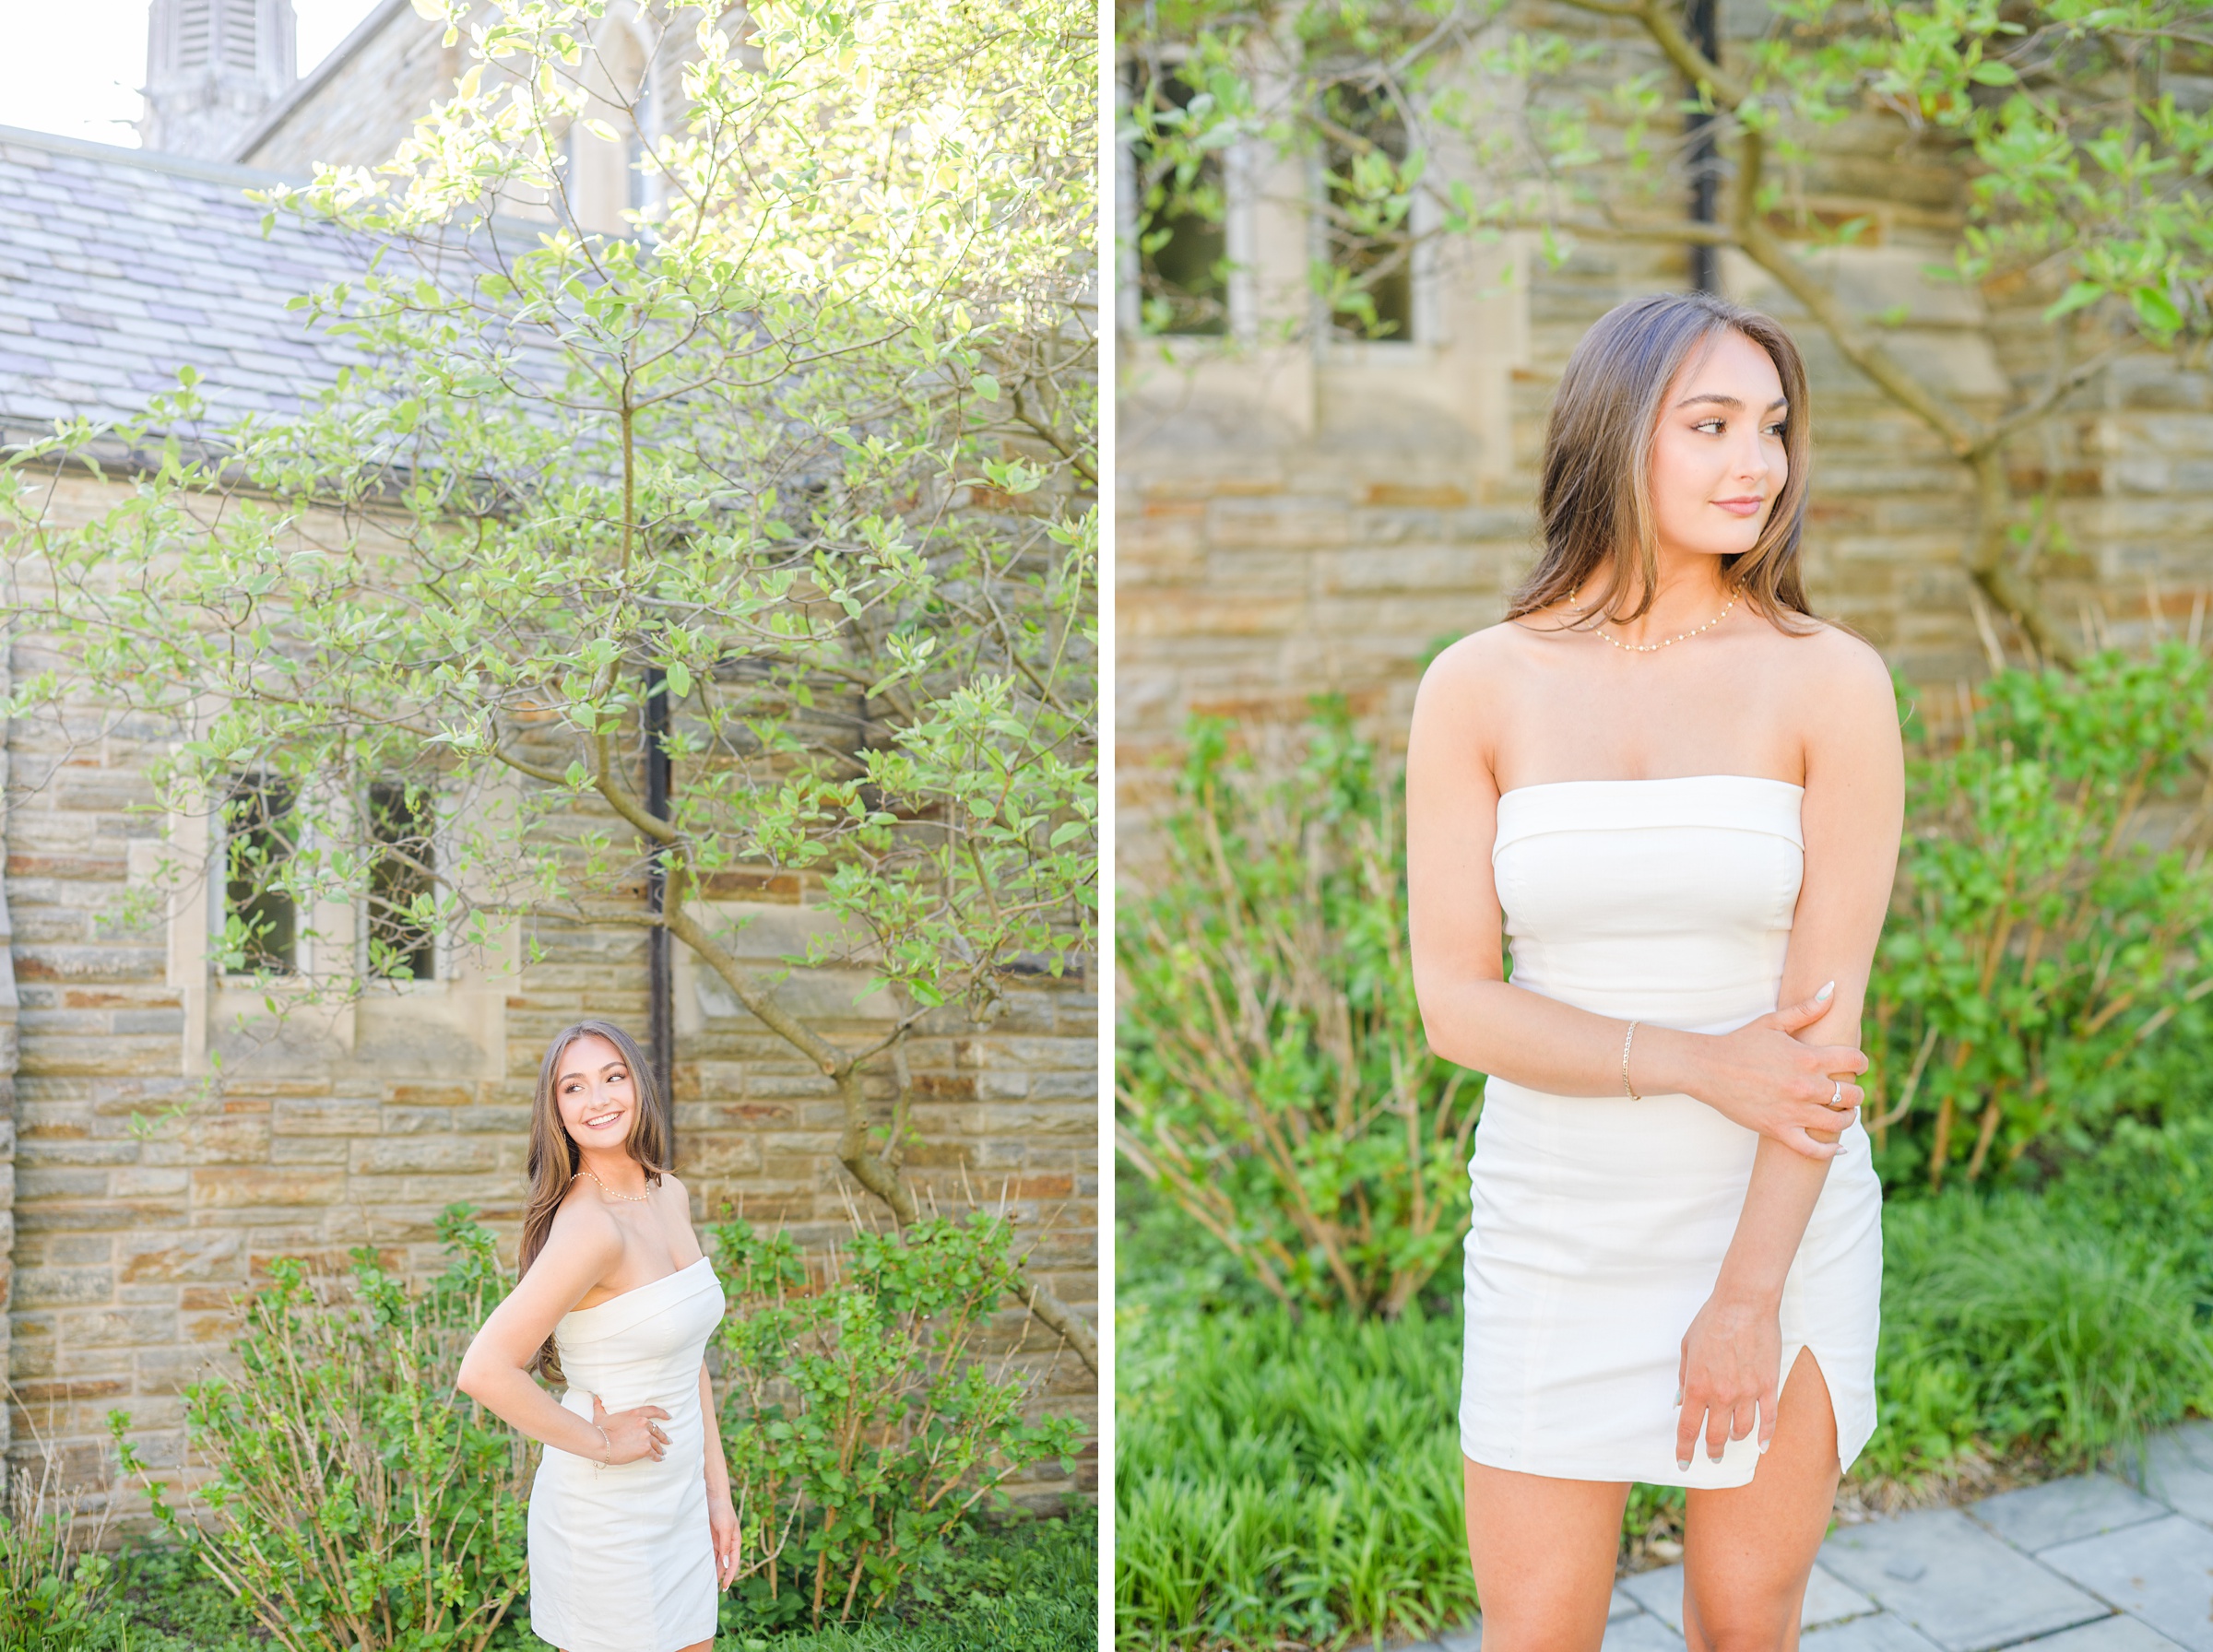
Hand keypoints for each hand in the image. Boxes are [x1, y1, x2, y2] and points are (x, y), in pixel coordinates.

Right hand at [591, 1393, 672, 1464]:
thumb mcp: (601, 1416)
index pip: (654, 1410)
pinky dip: (657, 1457)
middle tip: (667, 1440)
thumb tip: (595, 1397)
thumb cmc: (600, 1430)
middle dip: (663, 1436)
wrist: (602, 1444)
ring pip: (657, 1443)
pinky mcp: (645, 1449)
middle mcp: (643, 1423)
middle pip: (657, 1430)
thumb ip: (600, 1406)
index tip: (669, 1417)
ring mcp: (645, 1436)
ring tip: (663, 1452)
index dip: (663, 1413)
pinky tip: (659, 1459)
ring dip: (660, 1448)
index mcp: (636, 1413)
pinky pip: (654, 1454)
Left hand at [708, 1487, 741, 1587]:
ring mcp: (718, 1541)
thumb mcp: (725, 1528)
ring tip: (704, 1582)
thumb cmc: (722, 1510)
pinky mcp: (709, 1538)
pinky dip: (705, 1561)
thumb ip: (725, 1547)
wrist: (712, 1496)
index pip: (733, 1563)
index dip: (730, 1576)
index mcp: (735, 1542)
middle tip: (710, 1589)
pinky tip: (700, 1568)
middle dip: (719, 1576)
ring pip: (715, 1560)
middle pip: (724, 1564)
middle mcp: (727, 1544)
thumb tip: (725, 1565)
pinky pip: (708, 1553)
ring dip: (712, 1569)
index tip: (724, 1588)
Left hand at [1676, 1291, 1780, 1468]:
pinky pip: (1769, 1419)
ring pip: (1742, 1431)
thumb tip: (1680, 1402)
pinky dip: (1765, 1435)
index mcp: (1698, 1386)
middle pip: (1715, 1436)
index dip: (1685, 1449)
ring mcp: (1747, 1393)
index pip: (1688, 1428)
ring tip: (1731, 1439)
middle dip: (1711, 1450)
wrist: (1743, 1304)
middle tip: (1711, 1456)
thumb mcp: (1687, 1348)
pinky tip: (1762, 1446)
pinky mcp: (1768, 1386)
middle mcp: (1722, 1395)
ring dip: (1734, 1439)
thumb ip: (1684, 1378)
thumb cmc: (1711, 1321)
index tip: (1683, 1461)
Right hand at [1687, 984, 1865, 1158]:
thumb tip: (1833, 988)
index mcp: (1808, 1057)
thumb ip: (1807, 1009)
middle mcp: (1806, 1086)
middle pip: (1853, 1094)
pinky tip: (1836, 1148)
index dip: (1861, 1062)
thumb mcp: (1773, 1022)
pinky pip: (1813, 1149)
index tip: (1855, 1064)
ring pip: (1839, 1122)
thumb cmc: (1740, 1043)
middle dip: (1855, 1091)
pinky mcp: (1779, 1129)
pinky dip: (1828, 1151)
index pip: (1855, 1061)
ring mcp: (1793, 1110)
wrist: (1707, 1068)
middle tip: (1847, 1090)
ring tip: (1842, 1113)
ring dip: (1847, 1117)